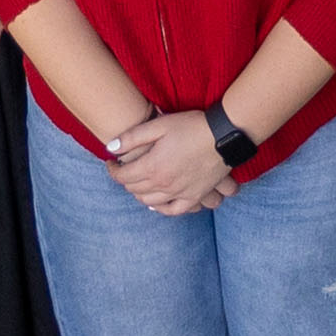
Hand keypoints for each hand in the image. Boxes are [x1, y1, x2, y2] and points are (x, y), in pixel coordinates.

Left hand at [109, 110, 237, 214]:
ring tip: (138, 181)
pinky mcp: (194, 196)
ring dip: (139, 192)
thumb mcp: (159, 125)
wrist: (225, 136)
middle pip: (134, 189)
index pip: (122, 176)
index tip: (111, 162)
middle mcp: (164, 184)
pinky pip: (173, 210)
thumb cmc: (192, 126)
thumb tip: (110, 148)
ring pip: (150, 201)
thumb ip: (132, 137)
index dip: (113, 170)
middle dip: (125, 179)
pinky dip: (160, 208)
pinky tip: (156, 202)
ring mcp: (180, 193)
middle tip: (125, 168)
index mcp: (153, 167)